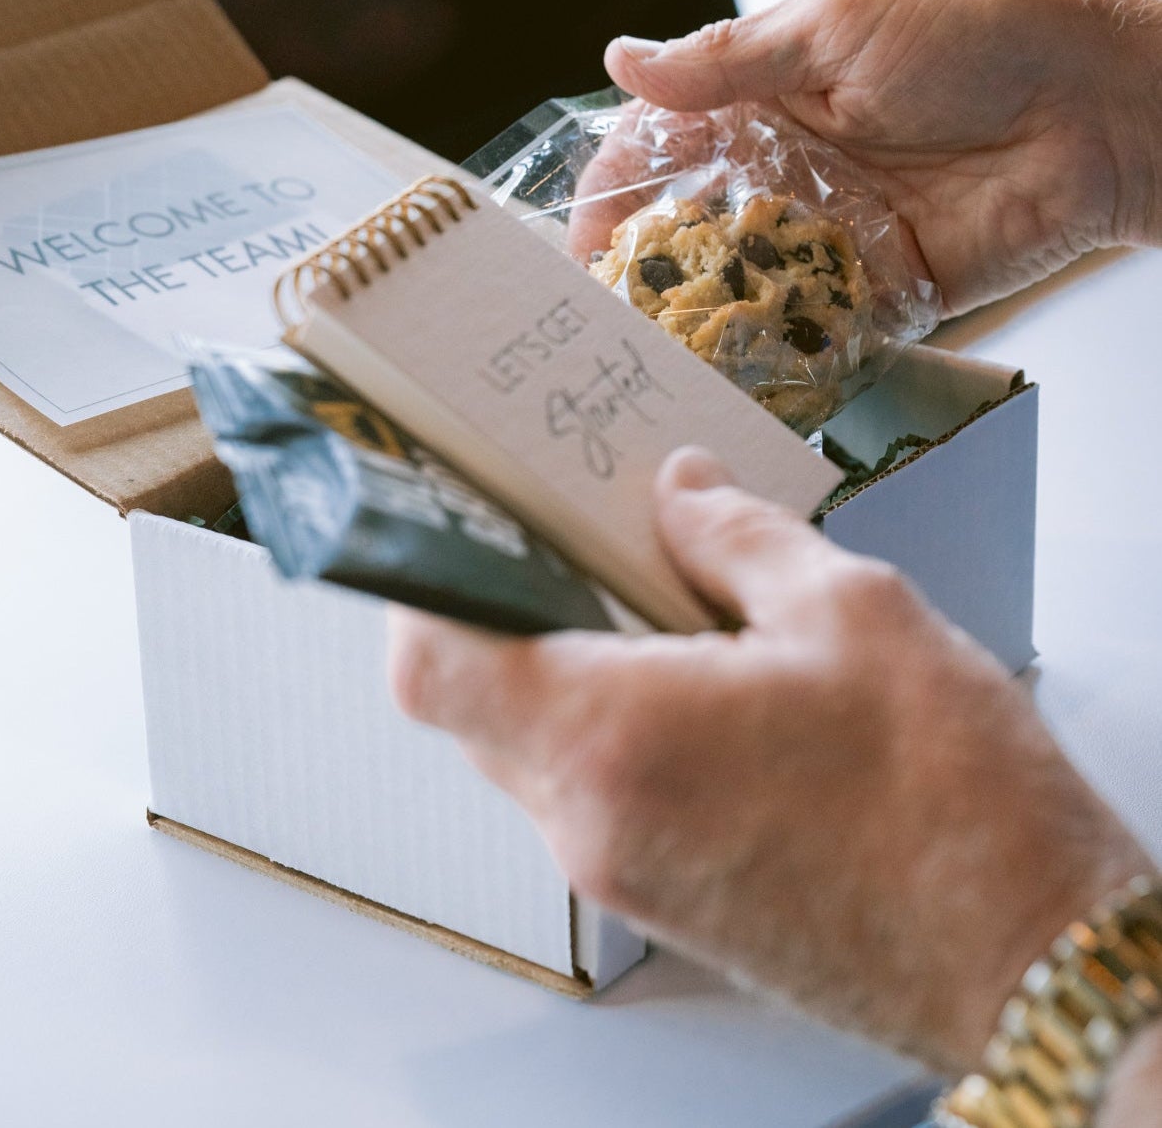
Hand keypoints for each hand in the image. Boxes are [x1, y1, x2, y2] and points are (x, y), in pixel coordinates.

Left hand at [388, 449, 1151, 1071]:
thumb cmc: (952, 799)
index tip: (453, 520)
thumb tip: (680, 488)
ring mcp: (626, 875)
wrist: (1029, 962)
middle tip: (568, 533)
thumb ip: (733, 536)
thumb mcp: (849, 610)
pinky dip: (611, 728)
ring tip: (653, 596)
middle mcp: (592, 822)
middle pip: (475, 702)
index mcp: (612, 738)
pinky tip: (696, 678)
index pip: (436, 665)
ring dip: (563, 669)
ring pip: (534, 750)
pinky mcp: (666, 904)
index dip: (421, 583)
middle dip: (506, 608)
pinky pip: (592, 796)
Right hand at [604, 0, 1161, 312]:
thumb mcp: (834, 26)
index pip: (664, 142)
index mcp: (768, 94)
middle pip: (692, 222)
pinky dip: (776, 350)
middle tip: (600, 316)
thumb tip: (620, 59)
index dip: (613, 187)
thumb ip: (726, 60)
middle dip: (644, 265)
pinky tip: (732, 376)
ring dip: (699, 314)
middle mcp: (790, 166)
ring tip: (649, 357)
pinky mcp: (882, 289)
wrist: (1094, 108)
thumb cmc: (973, 36)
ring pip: (744, 281)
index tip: (578, 240)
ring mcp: (833, 231)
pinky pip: (816, 327)